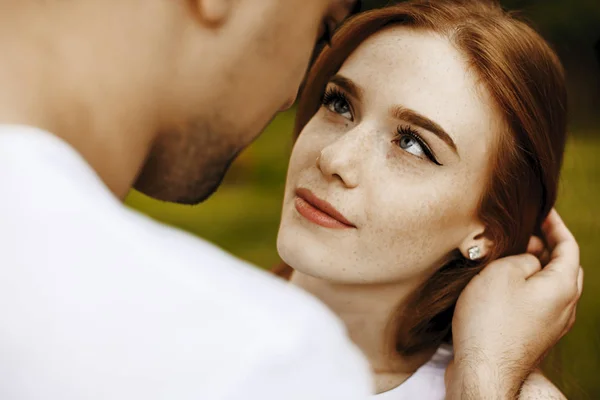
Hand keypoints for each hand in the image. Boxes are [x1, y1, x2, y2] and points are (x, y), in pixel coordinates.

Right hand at [447, 209, 582, 398]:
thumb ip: (522, 258)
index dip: (556, 225)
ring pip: (552, 285)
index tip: (543, 211)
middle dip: (548, 246)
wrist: (483, 367)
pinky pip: (539, 302)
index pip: (569, 247)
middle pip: (565, 267)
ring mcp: (552, 324)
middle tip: (526, 232)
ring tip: (512, 255)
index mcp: (563, 287)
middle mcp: (565, 306)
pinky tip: (505, 284)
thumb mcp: (502, 272)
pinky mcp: (535, 335)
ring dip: (537, 266)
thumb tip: (530, 261)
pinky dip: (529, 286)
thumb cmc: (490, 319)